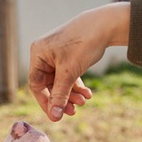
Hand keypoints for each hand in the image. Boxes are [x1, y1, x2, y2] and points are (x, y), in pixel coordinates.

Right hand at [29, 3, 129, 120]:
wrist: (104, 25)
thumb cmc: (83, 44)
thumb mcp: (69, 73)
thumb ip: (60, 95)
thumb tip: (54, 116)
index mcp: (38, 54)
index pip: (36, 84)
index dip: (46, 102)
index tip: (56, 117)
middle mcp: (44, 54)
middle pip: (49, 85)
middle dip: (63, 99)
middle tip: (74, 111)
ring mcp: (56, 56)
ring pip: (60, 82)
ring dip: (72, 94)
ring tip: (84, 101)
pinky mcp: (68, 57)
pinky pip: (69, 76)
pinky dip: (77, 86)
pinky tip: (87, 94)